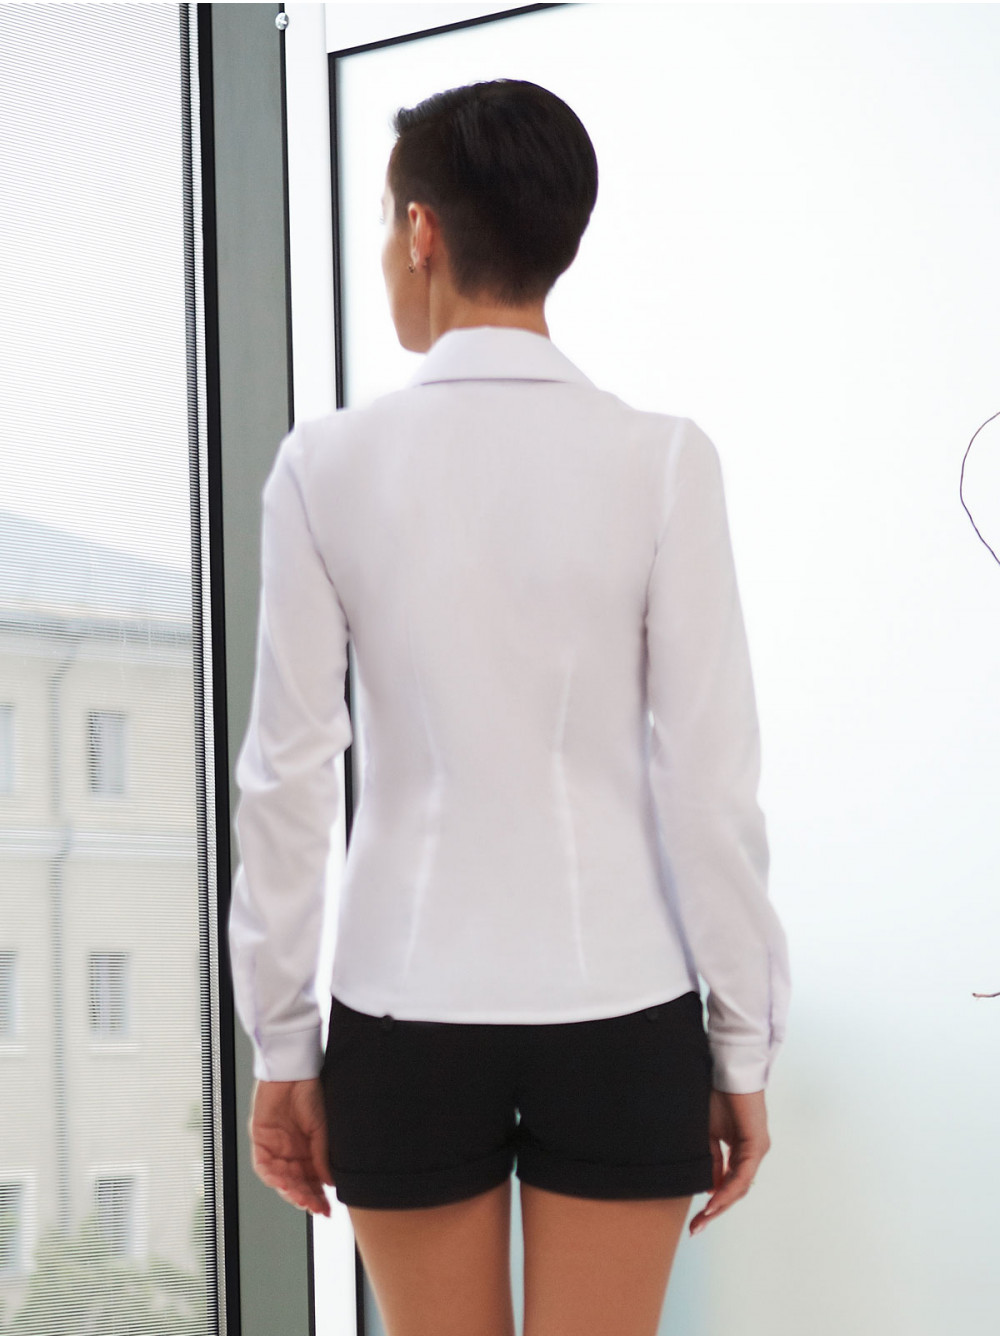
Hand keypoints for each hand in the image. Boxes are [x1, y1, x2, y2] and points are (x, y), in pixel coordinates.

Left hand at [248, 1077, 332, 1215]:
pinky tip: (284, 1183)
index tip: (326, 1210)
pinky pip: (264, 1166)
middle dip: (305, 1198)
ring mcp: (275, 1148)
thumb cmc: (311, 1092)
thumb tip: (328, 1183)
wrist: (294, 1072)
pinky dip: (273, 1177)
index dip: (318, 1196)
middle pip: (296, 1183)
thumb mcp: (323, 1129)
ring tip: (301, 1199)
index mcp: (308, 1149)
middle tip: (315, 1208)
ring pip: (280, 1179)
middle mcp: (291, 1152)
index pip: (312, 1180)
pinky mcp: (260, 1141)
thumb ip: (322, 1157)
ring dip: (291, 1191)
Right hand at [689, 1087, 769, 1235]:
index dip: (712, 1202)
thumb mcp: (708, 1133)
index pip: (728, 1183)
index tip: (695, 1218)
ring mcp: (756, 1150)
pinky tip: (714, 1200)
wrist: (728, 1070)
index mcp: (741, 1150)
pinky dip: (728, 1189)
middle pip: (735, 1191)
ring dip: (721, 1205)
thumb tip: (710, 1186)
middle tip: (696, 1228)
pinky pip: (742, 1175)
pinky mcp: (756, 1144)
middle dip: (715, 1211)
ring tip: (702, 1219)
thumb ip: (712, 1158)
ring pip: (740, 1187)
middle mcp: (752, 1153)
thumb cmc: (716, 1094)